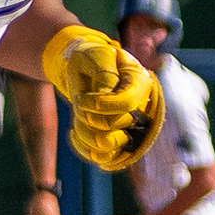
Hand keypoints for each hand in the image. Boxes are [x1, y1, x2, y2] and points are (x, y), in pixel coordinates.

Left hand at [42, 25, 163, 173]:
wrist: (82, 68)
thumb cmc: (90, 58)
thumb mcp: (97, 57)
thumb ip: (105, 75)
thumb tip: (107, 97)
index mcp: (140, 83)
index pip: (129, 103)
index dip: (105, 105)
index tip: (84, 98)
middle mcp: (139, 107)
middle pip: (116, 126)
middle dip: (89, 115)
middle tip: (80, 101)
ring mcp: (128, 126)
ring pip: (107, 146)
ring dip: (84, 132)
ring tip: (77, 113)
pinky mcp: (115, 140)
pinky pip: (102, 158)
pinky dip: (83, 147)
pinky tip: (74, 131)